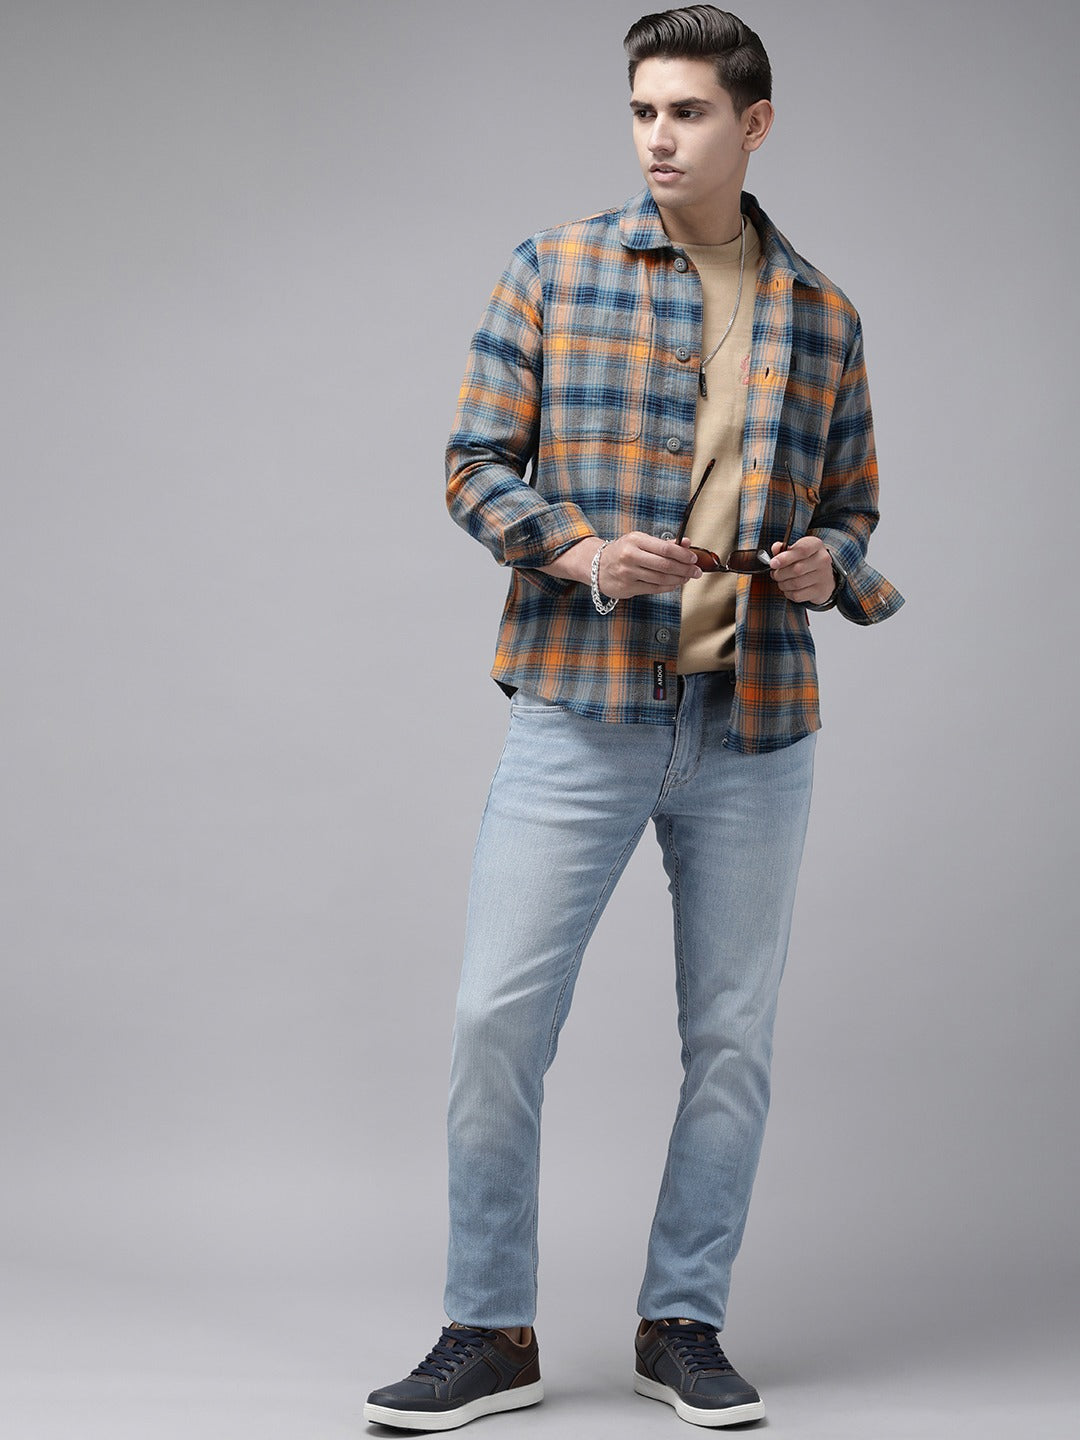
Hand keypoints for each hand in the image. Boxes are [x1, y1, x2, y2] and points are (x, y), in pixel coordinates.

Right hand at [542, 533, 701, 596]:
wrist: (596, 566)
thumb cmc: (622, 551)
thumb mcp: (640, 541)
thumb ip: (663, 543)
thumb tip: (687, 543)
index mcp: (635, 540)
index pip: (665, 548)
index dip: (683, 554)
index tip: (693, 558)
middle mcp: (630, 556)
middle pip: (665, 565)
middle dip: (684, 569)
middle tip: (697, 571)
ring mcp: (628, 573)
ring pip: (660, 578)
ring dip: (678, 579)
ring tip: (687, 578)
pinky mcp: (627, 588)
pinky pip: (653, 589)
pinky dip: (668, 587)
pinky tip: (675, 584)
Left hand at [768, 535, 835, 604]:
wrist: (824, 576)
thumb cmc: (806, 561)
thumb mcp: (797, 549)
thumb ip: (784, 548)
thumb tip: (776, 548)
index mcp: (816, 545)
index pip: (801, 550)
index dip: (784, 558)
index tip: (773, 563)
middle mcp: (822, 559)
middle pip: (796, 569)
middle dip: (780, 573)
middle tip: (775, 573)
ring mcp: (823, 576)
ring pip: (795, 583)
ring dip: (783, 584)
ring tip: (781, 580)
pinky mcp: (820, 591)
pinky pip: (797, 595)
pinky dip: (788, 593)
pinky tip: (788, 588)